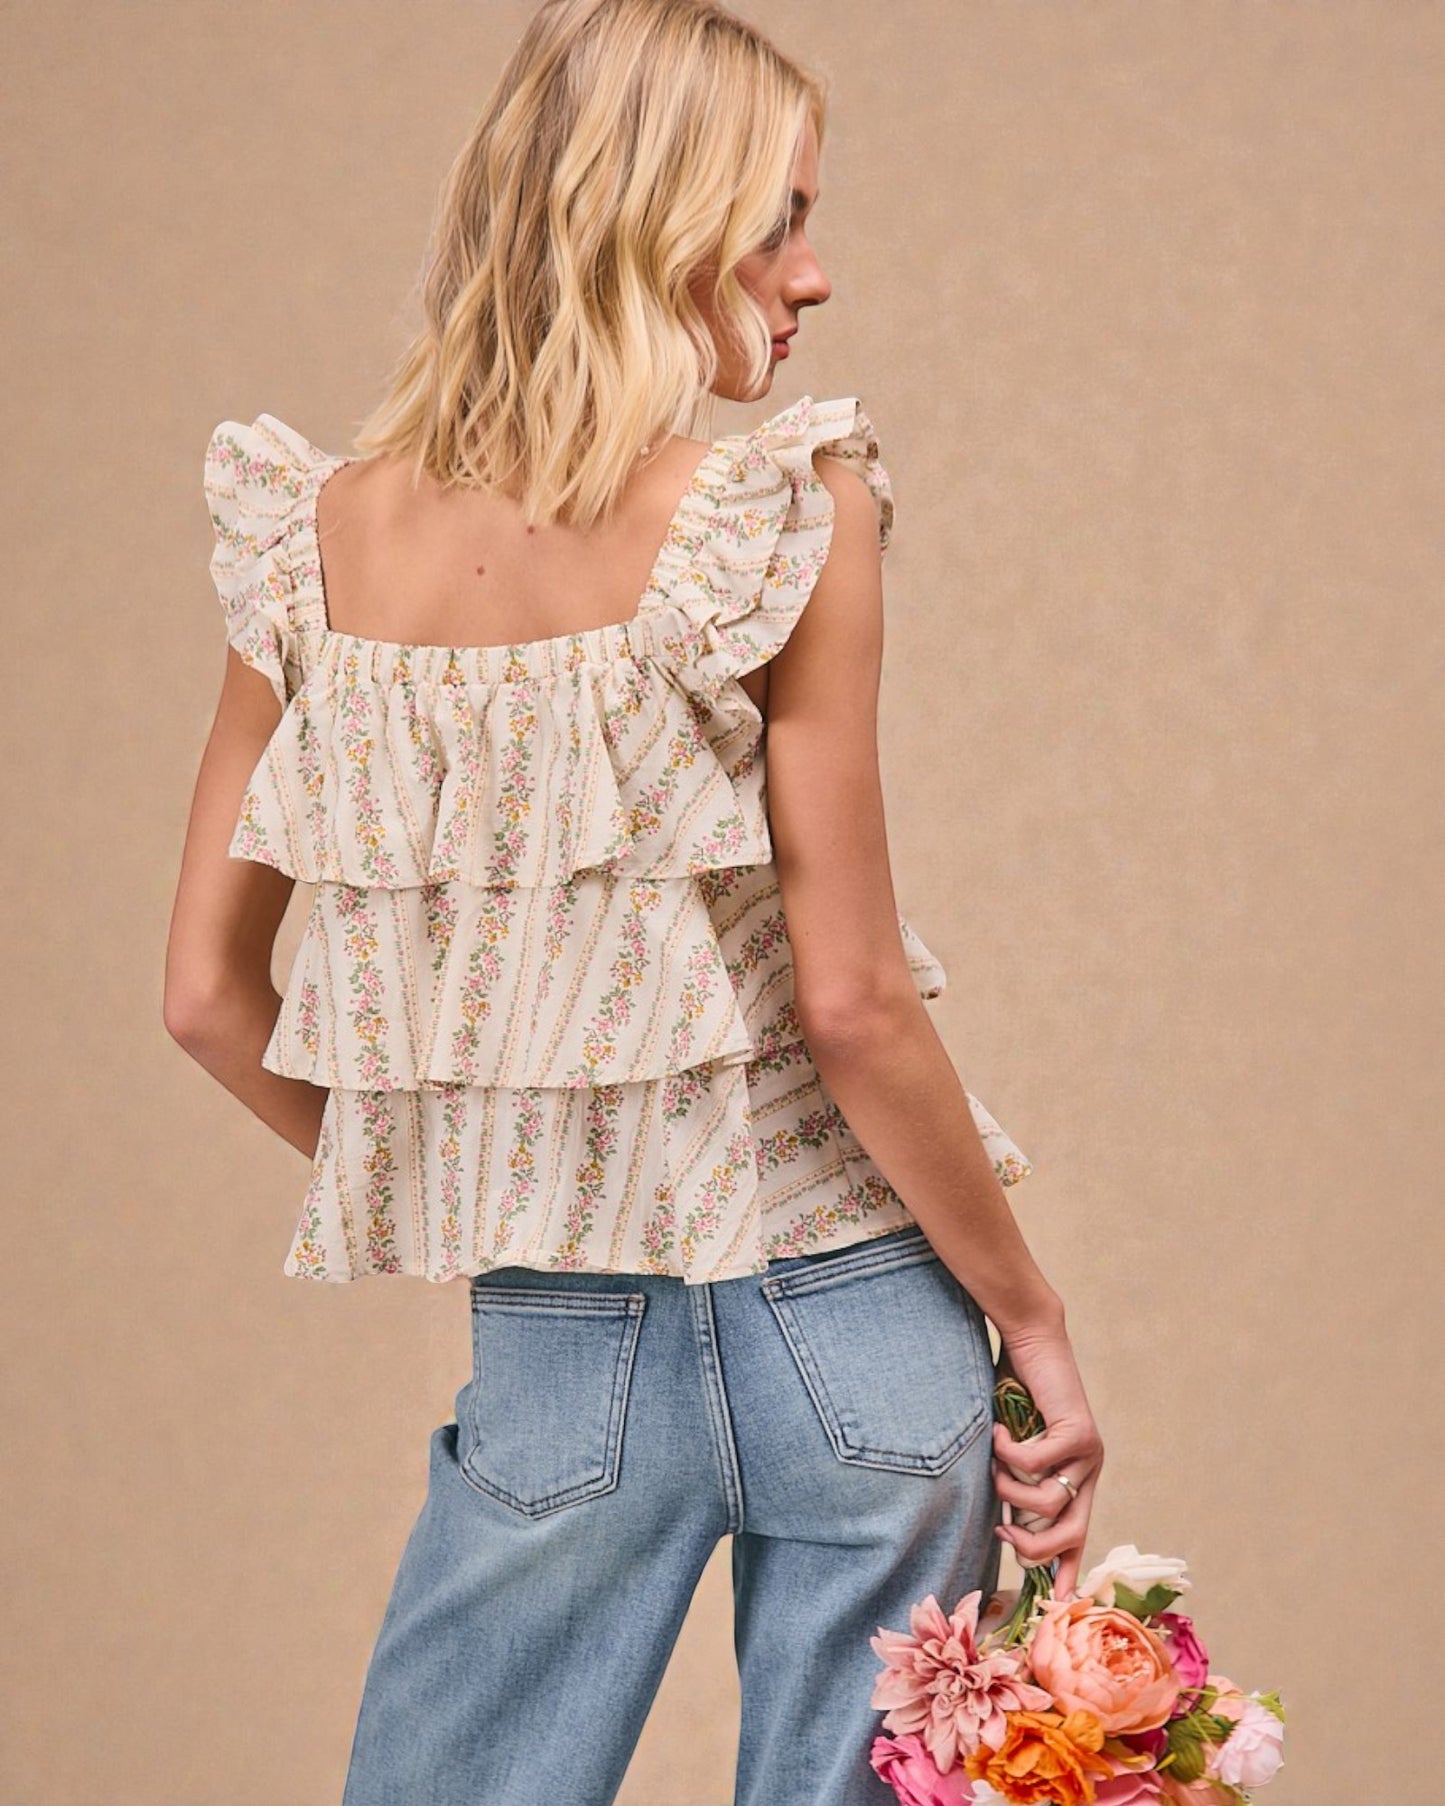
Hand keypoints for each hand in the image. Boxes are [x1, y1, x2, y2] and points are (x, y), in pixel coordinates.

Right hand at [990, 1324, 1104, 1601]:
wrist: (1032, 1341)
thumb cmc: (1015, 1393)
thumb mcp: (1015, 1453)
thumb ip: (1017, 1484)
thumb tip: (1004, 1530)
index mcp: (1078, 1478)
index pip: (1077, 1535)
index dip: (1065, 1569)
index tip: (1054, 1604)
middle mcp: (1090, 1470)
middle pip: (1070, 1534)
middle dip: (1032, 1547)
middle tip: (1002, 1532)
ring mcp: (1089, 1453)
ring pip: (1048, 1503)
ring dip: (1009, 1490)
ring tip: (995, 1462)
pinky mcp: (1079, 1431)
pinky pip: (1034, 1463)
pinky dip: (1007, 1452)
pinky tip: (998, 1430)